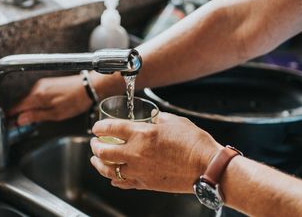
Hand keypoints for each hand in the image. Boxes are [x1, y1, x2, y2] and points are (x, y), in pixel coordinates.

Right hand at [8, 75, 91, 124]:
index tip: (9, 123)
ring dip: (27, 108)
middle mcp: (37, 87)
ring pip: (28, 98)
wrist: (89, 86)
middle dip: (18, 113)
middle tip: (18, 125)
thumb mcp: (56, 114)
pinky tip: (40, 109)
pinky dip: (34, 102)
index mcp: (38, 96)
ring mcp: (42, 84)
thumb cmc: (76, 100)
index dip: (11, 116)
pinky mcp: (47, 83)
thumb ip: (36, 116)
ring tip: (30, 119)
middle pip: (21, 102)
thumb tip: (20, 120)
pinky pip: (35, 94)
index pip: (17, 106)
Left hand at [90, 112, 222, 193]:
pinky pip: (122, 183)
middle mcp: (136, 153)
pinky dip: (114, 179)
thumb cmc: (194, 143)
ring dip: (98, 164)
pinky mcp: (145, 184)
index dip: (99, 127)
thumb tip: (151, 119)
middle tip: (95, 142)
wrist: (206, 167)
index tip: (96, 127)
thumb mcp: (174, 121)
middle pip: (103, 151)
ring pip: (108, 170)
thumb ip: (157, 119)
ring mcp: (139, 171)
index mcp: (142, 134)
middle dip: (95, 146)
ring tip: (96, 160)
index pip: (110, 129)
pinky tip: (113, 176)